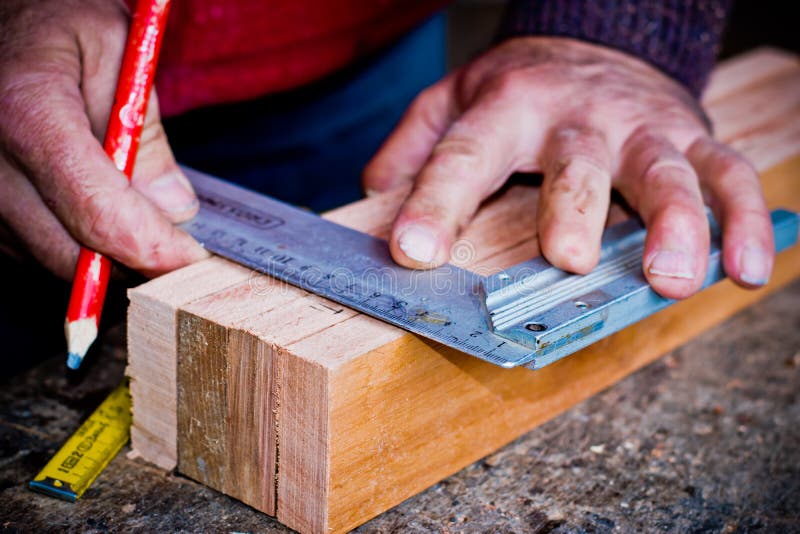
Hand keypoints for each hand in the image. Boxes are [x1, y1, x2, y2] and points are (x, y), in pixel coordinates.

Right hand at [0, 0, 206, 278]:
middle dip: (134, 263)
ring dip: (103, 257)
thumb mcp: (117, 50)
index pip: (98, 213)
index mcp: (28, 114)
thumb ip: (145, 132)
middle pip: (73, 253)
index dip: (152, 248)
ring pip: (50, 259)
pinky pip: (29, 249)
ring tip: (140, 224)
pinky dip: (72, 245)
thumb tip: (176, 208)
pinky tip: (98, 216)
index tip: (191, 256)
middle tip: (178, 251)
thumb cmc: (54, 23)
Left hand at [364, 37, 773, 298]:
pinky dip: (742, 220)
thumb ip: (414, 143)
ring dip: (674, 224)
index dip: (437, 204)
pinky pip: (728, 174)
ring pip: (664, 171)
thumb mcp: (453, 99)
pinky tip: (743, 269)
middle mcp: (576, 117)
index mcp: (506, 109)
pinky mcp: (690, 137)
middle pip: (575, 164)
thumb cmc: (518, 88)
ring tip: (668, 279)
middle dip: (574, 209)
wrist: (594, 42)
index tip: (415, 253)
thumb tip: (373, 196)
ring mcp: (640, 128)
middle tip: (568, 259)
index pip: (464, 157)